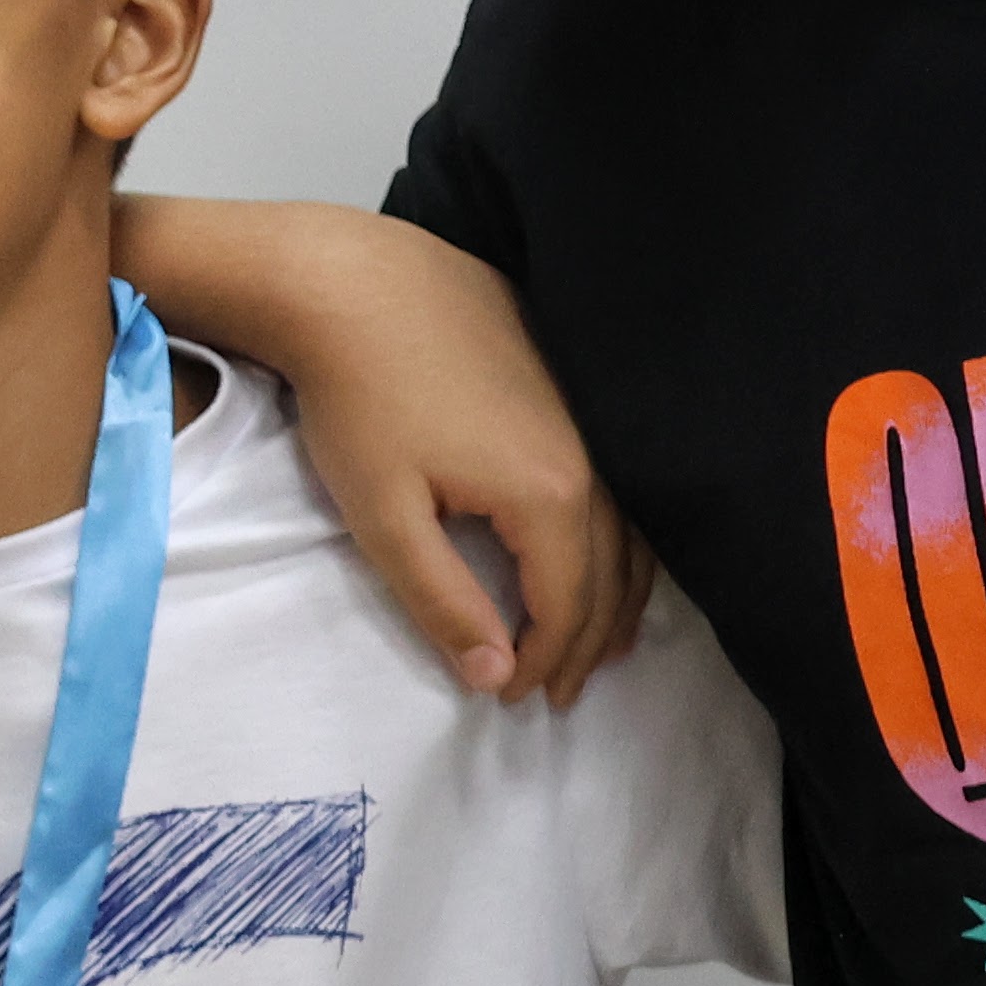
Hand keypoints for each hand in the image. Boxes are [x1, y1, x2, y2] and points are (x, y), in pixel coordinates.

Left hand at [274, 246, 649, 703]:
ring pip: (631, 532)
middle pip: (613, 577)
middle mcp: (591, 459)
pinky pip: (620, 487)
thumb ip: (443, 603)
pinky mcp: (575, 388)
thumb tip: (495, 677)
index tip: (513, 700)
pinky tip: (597, 556)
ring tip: (597, 647)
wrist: (355, 285)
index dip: (546, 664)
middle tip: (558, 695)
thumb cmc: (357, 401)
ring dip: (616, 598)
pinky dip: (618, 541)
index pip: (569, 607)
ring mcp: (590, 418)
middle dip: (588, 646)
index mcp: (549, 495)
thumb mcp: (384, 517)